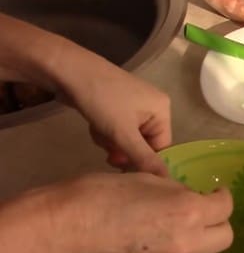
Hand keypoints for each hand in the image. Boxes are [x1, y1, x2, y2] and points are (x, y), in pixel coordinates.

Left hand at [0, 13, 171, 174]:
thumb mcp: (123, 133)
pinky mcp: (117, 102)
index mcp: (163, 110)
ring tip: (98, 132)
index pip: (161, 147)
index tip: (121, 167)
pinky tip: (94, 125)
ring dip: (112, 141)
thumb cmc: (102, 100)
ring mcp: (134, 103)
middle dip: (123, 148)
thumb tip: (166, 181)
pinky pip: (118, 127)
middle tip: (107, 151)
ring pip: (128, 137)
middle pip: (144, 143)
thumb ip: (144, 159)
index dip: (142, 159)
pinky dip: (106, 131)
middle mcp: (153, 106)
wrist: (69, 71)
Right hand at [45, 172, 233, 252]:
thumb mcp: (146, 178)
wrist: (61, 232)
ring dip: (204, 243)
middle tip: (202, 211)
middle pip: (225, 237)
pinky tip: (170, 249)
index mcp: (188, 211)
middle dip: (218, 221)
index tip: (214, 192)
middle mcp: (187, 243)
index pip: (225, 207)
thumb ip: (177, 191)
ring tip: (186, 231)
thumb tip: (190, 197)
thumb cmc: (99, 195)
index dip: (222, 196)